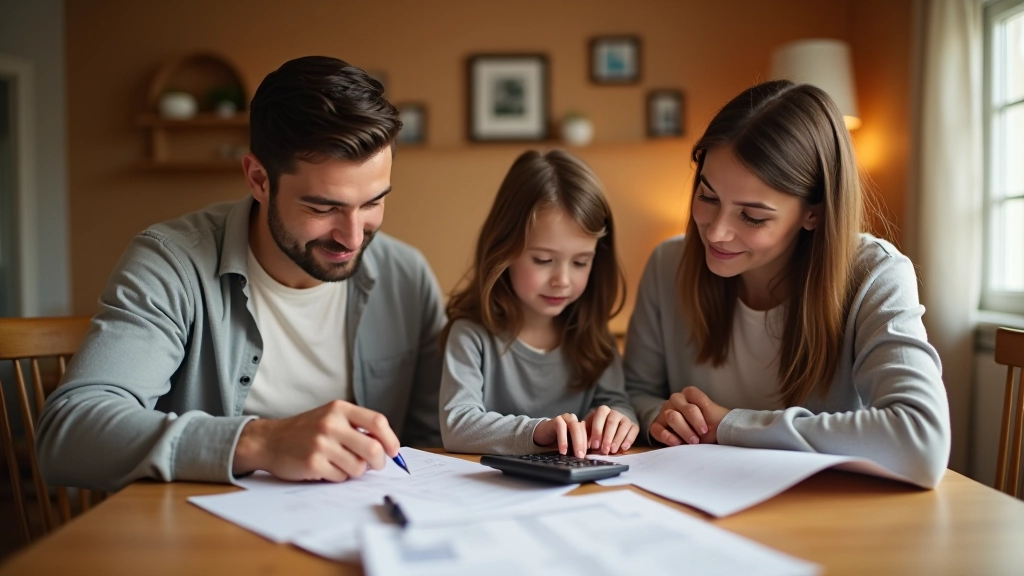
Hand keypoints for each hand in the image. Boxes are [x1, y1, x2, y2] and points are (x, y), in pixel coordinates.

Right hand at [232, 400, 399, 481]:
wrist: (269, 440)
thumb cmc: (306, 431)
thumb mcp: (331, 418)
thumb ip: (356, 427)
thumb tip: (386, 447)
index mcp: (339, 409)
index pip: (377, 422)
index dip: (390, 439)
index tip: (393, 451)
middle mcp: (331, 424)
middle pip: (373, 449)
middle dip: (378, 462)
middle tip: (374, 465)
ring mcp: (321, 444)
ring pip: (358, 467)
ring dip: (355, 471)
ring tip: (342, 464)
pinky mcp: (313, 463)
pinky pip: (341, 477)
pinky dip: (339, 477)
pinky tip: (327, 469)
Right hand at [533, 413, 588, 457]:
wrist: (541, 435)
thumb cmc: (557, 441)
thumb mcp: (570, 446)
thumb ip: (577, 448)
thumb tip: (586, 458)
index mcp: (580, 425)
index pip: (588, 434)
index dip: (590, 445)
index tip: (589, 456)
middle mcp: (574, 420)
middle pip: (582, 430)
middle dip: (584, 444)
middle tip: (583, 456)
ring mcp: (565, 418)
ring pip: (575, 427)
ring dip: (577, 442)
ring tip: (576, 455)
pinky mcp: (556, 419)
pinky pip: (561, 427)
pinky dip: (563, 440)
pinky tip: (563, 450)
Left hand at [584, 406, 639, 454]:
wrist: (613, 424)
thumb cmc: (598, 429)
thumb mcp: (590, 429)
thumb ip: (585, 434)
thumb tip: (580, 445)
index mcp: (602, 411)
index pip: (600, 416)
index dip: (597, 431)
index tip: (594, 445)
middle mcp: (615, 412)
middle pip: (612, 422)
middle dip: (607, 437)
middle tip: (604, 450)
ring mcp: (625, 418)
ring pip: (623, 426)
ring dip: (618, 439)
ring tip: (612, 450)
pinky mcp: (634, 425)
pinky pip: (633, 430)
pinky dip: (629, 439)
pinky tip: (624, 448)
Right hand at [649, 387, 729, 446]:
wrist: (702, 439)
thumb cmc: (710, 427)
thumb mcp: (715, 418)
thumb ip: (713, 414)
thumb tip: (717, 424)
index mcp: (689, 394)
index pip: (692, 395)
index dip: (700, 413)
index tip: (706, 429)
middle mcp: (676, 399)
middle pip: (683, 408)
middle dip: (693, 423)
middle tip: (701, 436)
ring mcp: (664, 411)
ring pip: (670, 416)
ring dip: (683, 431)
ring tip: (693, 442)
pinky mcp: (657, 425)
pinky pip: (657, 428)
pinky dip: (667, 436)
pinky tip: (677, 443)